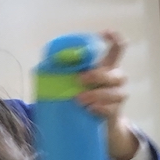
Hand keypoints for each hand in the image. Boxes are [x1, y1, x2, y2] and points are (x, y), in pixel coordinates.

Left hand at [77, 30, 139, 159]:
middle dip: (96, 75)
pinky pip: (110, 108)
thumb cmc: (85, 97)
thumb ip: (68, 72)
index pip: (118, 47)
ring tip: (79, 100)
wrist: (99, 124)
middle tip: (78, 80)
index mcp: (108, 66)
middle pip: (112, 72)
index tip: (104, 35)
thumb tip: (41, 67)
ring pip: (112, 92)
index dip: (114, 38)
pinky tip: (90, 109)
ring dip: (95, 94)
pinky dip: (99, 108)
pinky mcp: (115, 112)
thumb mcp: (78, 82)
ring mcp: (118, 95)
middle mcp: (116, 78)